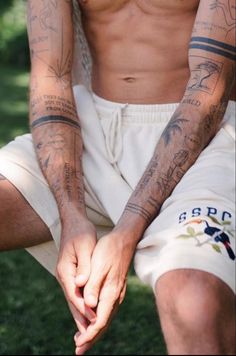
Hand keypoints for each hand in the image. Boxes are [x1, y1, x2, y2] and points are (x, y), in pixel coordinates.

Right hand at [56, 215, 96, 332]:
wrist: (74, 223)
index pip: (75, 295)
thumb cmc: (81, 233)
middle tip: (88, 340)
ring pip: (74, 301)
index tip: (95, 322)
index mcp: (66, 270)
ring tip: (88, 334)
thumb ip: (84, 267)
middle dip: (81, 321)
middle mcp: (65, 276)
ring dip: (81, 317)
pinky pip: (77, 295)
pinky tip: (88, 315)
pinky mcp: (73, 276)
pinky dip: (82, 307)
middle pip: (73, 303)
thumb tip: (81, 285)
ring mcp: (67, 277)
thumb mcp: (84, 247)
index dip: (85, 310)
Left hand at [74, 231, 134, 354]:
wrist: (124, 240)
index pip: (99, 321)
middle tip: (78, 350)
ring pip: (106, 318)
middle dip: (91, 338)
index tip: (77, 344)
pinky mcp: (115, 289)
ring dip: (94, 330)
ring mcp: (117, 293)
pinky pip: (107, 310)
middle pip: (104, 324)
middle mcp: (115, 296)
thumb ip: (93, 286)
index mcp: (110, 292)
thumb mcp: (98, 266)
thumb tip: (88, 307)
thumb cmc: (109, 251)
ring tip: (83, 340)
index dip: (88, 335)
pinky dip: (98, 319)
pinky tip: (92, 319)